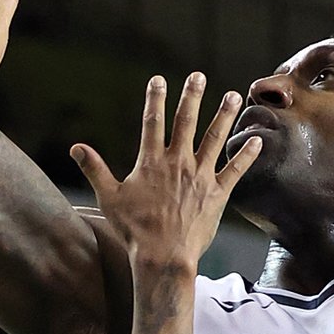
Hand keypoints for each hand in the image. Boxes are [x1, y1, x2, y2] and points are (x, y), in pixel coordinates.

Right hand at [71, 72, 260, 276]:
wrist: (163, 256)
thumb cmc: (134, 230)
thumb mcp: (109, 198)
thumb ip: (94, 169)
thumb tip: (75, 148)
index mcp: (151, 162)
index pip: (152, 122)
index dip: (154, 99)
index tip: (158, 79)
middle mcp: (178, 163)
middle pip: (186, 122)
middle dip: (192, 96)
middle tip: (199, 76)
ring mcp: (200, 177)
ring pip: (215, 139)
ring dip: (224, 115)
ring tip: (233, 96)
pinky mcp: (217, 194)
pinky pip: (236, 170)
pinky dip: (247, 154)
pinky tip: (257, 139)